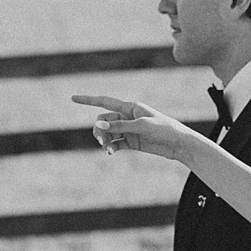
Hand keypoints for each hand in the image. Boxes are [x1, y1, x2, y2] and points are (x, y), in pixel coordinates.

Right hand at [73, 94, 200, 163]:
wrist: (178, 144)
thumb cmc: (163, 129)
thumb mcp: (141, 127)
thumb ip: (120, 126)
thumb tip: (98, 124)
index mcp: (130, 107)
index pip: (104, 101)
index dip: (88, 100)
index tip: (72, 98)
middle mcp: (127, 116)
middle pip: (104, 120)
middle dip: (99, 130)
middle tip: (102, 141)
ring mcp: (129, 130)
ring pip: (108, 133)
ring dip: (105, 140)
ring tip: (107, 149)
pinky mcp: (132, 142)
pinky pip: (116, 143)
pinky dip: (111, 147)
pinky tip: (110, 153)